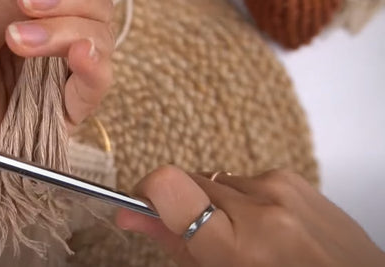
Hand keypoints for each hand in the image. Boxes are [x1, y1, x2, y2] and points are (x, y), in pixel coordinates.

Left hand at [0, 0, 113, 265]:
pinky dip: (94, 64)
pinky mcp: (66, 118)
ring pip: (98, 39)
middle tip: (29, 2)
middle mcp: (41, 50)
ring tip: (23, 41)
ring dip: (71, 28)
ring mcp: (56, 84)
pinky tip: (78, 54)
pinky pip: (95, 85)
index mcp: (11, 25)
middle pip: (87, 6)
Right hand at [116, 166, 384, 266]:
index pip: (168, 185)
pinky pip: (242, 180)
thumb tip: (132, 216)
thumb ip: (176, 246)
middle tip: (198, 238)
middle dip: (182, 206)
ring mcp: (280, 188)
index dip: (145, 192)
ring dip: (215, 205)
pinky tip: (263, 226)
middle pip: (188, 182)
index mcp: (241, 246)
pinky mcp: (292, 177)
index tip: (141, 207)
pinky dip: (241, 201)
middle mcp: (262, 207)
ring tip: (243, 237)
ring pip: (214, 181)